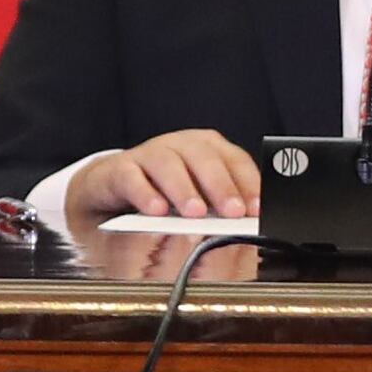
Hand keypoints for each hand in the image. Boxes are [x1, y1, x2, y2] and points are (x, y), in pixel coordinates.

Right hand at [72, 130, 259, 223]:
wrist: (115, 184)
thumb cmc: (165, 190)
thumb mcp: (199, 195)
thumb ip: (221, 206)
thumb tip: (248, 226)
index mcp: (206, 148)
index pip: (234, 160)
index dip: (248, 183)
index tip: (256, 209)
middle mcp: (180, 146)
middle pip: (204, 158)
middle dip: (221, 186)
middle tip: (232, 212)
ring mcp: (148, 154)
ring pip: (168, 165)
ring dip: (184, 189)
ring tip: (195, 214)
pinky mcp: (120, 169)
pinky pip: (132, 178)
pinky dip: (145, 194)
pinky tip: (156, 211)